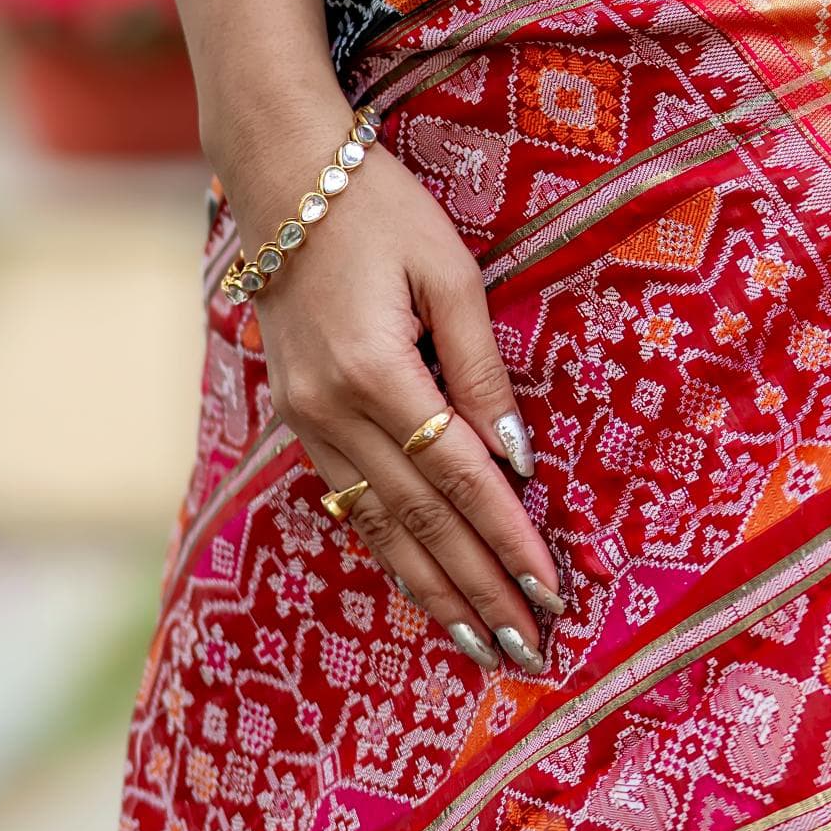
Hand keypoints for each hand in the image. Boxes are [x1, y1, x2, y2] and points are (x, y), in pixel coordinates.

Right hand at [225, 108, 567, 676]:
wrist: (280, 179)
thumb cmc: (379, 210)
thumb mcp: (450, 272)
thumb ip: (484, 368)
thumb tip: (517, 459)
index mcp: (376, 370)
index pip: (459, 477)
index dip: (507, 539)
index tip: (550, 589)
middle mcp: (332, 410)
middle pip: (420, 521)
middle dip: (478, 590)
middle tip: (527, 650)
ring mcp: (306, 420)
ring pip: (379, 528)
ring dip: (433, 591)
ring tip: (481, 645)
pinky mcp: (297, 420)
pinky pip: (351, 504)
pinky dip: (391, 552)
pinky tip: (423, 587)